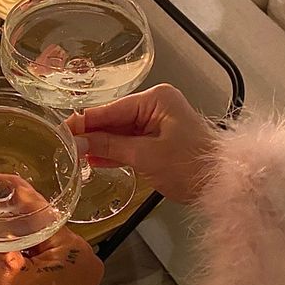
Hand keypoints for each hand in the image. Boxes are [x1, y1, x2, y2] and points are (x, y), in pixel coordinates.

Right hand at [70, 84, 215, 203]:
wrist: (224, 185)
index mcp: (156, 99)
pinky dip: (114, 152)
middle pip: (113, 119)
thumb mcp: (145, 156)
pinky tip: (94, 160)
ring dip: (100, 145)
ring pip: (120, 132)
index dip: (84, 122)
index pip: (111, 110)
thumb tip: (77, 142)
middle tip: (63, 147)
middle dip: (90, 135)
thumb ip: (109, 147)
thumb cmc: (191, 166)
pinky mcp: (159, 140)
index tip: (61, 131)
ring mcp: (158, 122)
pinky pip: (130, 142)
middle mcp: (156, 105)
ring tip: (73, 156)